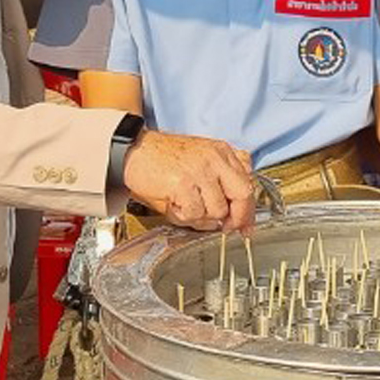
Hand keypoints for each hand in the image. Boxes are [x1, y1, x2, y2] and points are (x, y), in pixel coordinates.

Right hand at [122, 130, 255, 234]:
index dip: (248, 210)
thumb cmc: (161, 158)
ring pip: (217, 210)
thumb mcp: (198, 159)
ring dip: (201, 217)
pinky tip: (174, 204)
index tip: (245, 225)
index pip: (247, 183)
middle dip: (236, 218)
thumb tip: (237, 204)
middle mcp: (214, 159)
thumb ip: (222, 174)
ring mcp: (200, 171)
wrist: (131, 152)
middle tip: (225, 227)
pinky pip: (195, 214)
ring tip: (184, 206)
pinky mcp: (183, 184)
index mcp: (221, 152)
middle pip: (242, 195)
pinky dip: (184, 216)